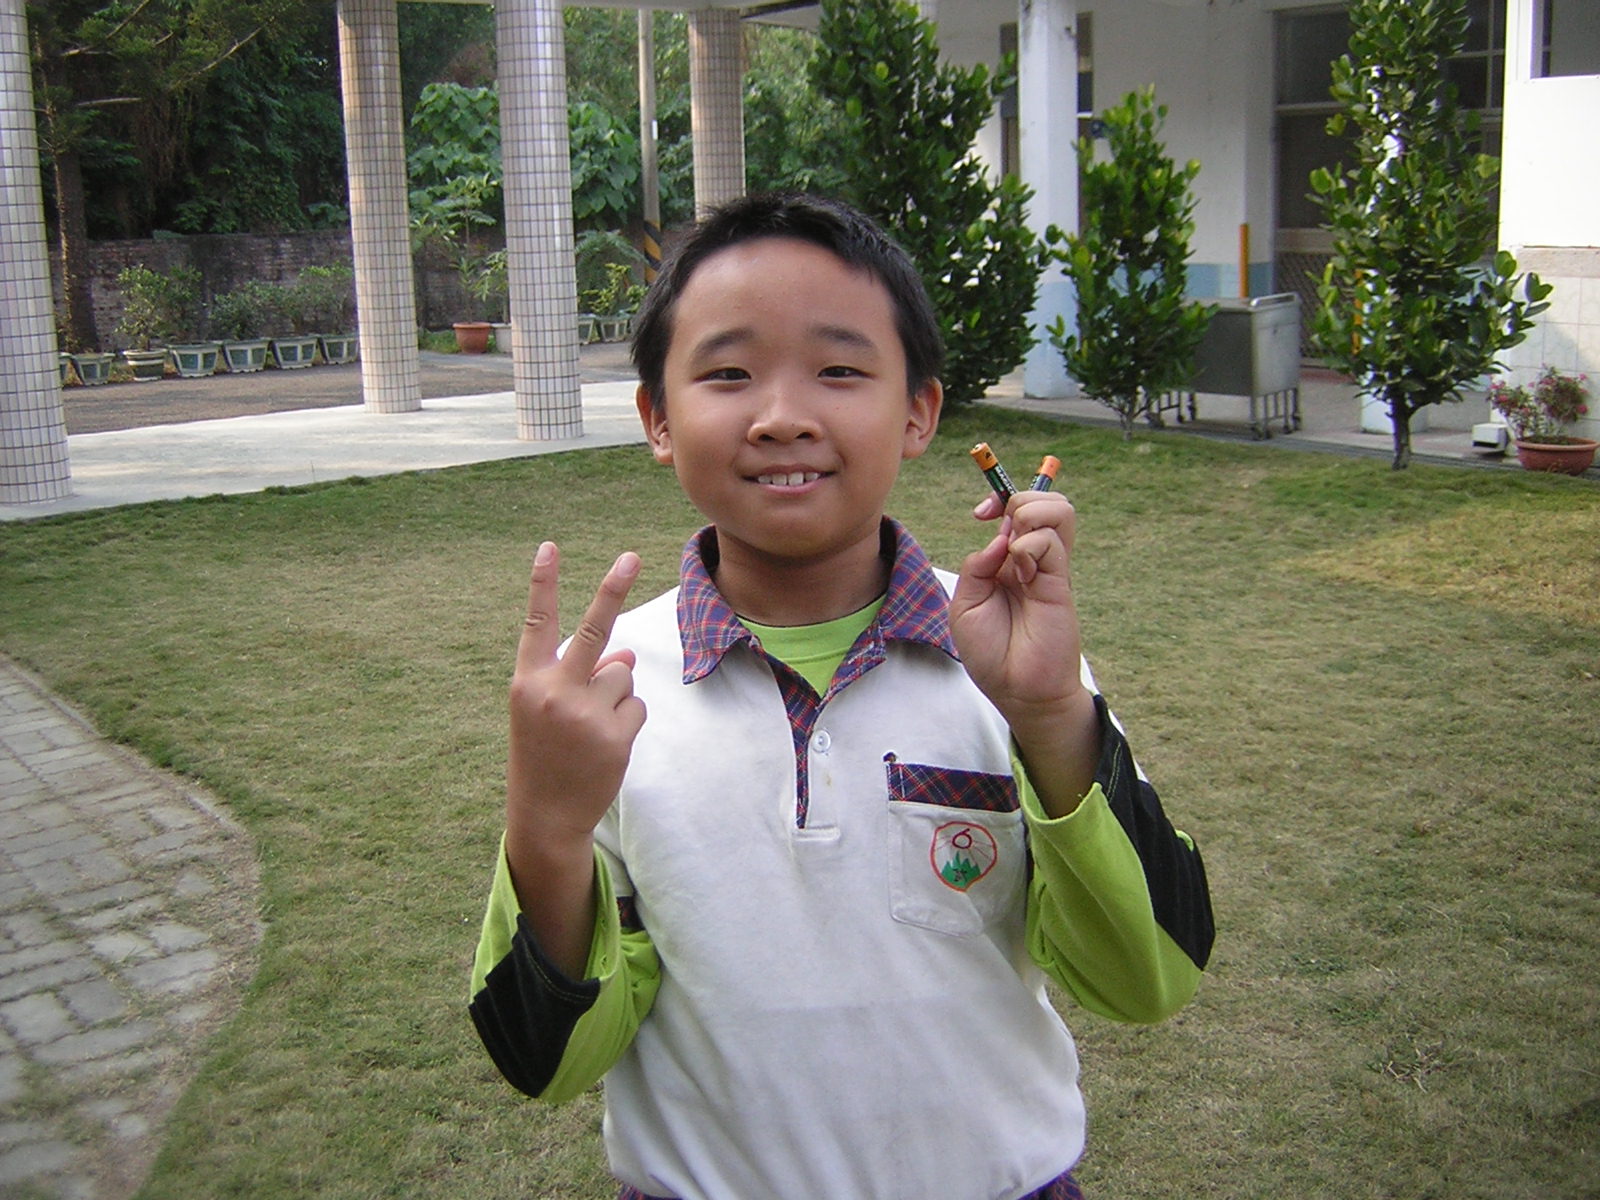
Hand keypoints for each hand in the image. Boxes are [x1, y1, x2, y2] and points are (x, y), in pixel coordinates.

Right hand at [507, 541, 646, 854]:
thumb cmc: (544, 752)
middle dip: (613, 588)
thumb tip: (626, 653)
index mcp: (527, 681)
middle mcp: (553, 692)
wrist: (545, 814)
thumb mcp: (548, 710)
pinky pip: (636, 706)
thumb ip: (579, 675)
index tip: (550, 546)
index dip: (543, 583)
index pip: (537, 623)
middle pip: (594, 631)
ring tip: (589, 729)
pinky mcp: (613, 736)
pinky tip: (604, 746)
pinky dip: (627, 722)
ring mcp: (584, 714)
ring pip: (622, 676)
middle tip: (632, 555)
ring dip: (614, 697)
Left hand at [949, 490, 1098, 815]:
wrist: (1017, 690)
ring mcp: (1048, 568)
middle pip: (1043, 501)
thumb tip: (1000, 537)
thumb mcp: (965, 605)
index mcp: (1007, 560)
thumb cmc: (992, 653)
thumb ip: (976, 566)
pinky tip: (1020, 572)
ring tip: (1016, 548)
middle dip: (1017, 499)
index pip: (1015, 510)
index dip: (1000, 498)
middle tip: (1001, 526)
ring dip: (1031, 513)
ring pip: (1059, 510)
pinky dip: (1031, 544)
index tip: (980, 513)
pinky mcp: (1060, 582)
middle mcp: (1030, 559)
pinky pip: (1052, 542)